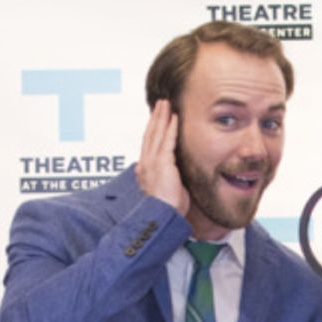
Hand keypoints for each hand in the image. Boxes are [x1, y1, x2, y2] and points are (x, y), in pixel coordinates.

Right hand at [135, 99, 188, 215]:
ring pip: (156, 134)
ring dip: (162, 117)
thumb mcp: (166, 191)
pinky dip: (171, 128)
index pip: (148, 145)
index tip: (156, 119)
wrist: (163, 217)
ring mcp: (152, 162)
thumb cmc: (167, 210)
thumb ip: (169, 179)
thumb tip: (177, 176)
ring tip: (165, 104)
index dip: (152, 130)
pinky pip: (167, 141)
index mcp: (145, 171)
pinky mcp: (162, 163)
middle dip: (155, 118)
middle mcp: (145, 164)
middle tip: (159, 104)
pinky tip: (174, 117)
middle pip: (150, 135)